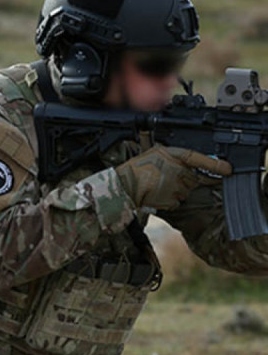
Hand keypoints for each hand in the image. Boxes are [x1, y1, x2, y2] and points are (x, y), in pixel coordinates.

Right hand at [115, 145, 231, 210]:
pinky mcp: (173, 200)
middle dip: (185, 179)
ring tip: (158, 186)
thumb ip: (171, 156)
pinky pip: (177, 201)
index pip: (200, 159)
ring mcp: (177, 186)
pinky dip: (170, 199)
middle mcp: (178, 170)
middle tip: (167, 179)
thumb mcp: (154, 153)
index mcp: (173, 155)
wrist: (125, 186)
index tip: (228, 169)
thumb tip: (188, 161)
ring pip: (186, 190)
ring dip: (176, 189)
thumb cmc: (136, 169)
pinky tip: (158, 194)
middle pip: (193, 178)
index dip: (215, 164)